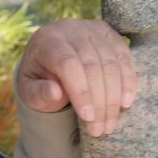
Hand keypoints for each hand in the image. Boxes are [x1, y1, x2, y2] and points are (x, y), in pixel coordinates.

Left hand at [18, 19, 135, 135]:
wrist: (49, 59)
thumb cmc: (38, 79)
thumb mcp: (29, 90)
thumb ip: (38, 93)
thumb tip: (55, 92)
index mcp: (46, 40)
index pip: (67, 64)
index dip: (80, 91)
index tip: (87, 118)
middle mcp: (70, 29)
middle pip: (92, 65)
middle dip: (99, 101)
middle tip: (100, 129)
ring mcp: (91, 29)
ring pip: (111, 63)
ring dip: (113, 97)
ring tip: (109, 124)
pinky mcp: (109, 33)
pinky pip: (124, 57)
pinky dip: (128, 81)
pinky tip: (125, 103)